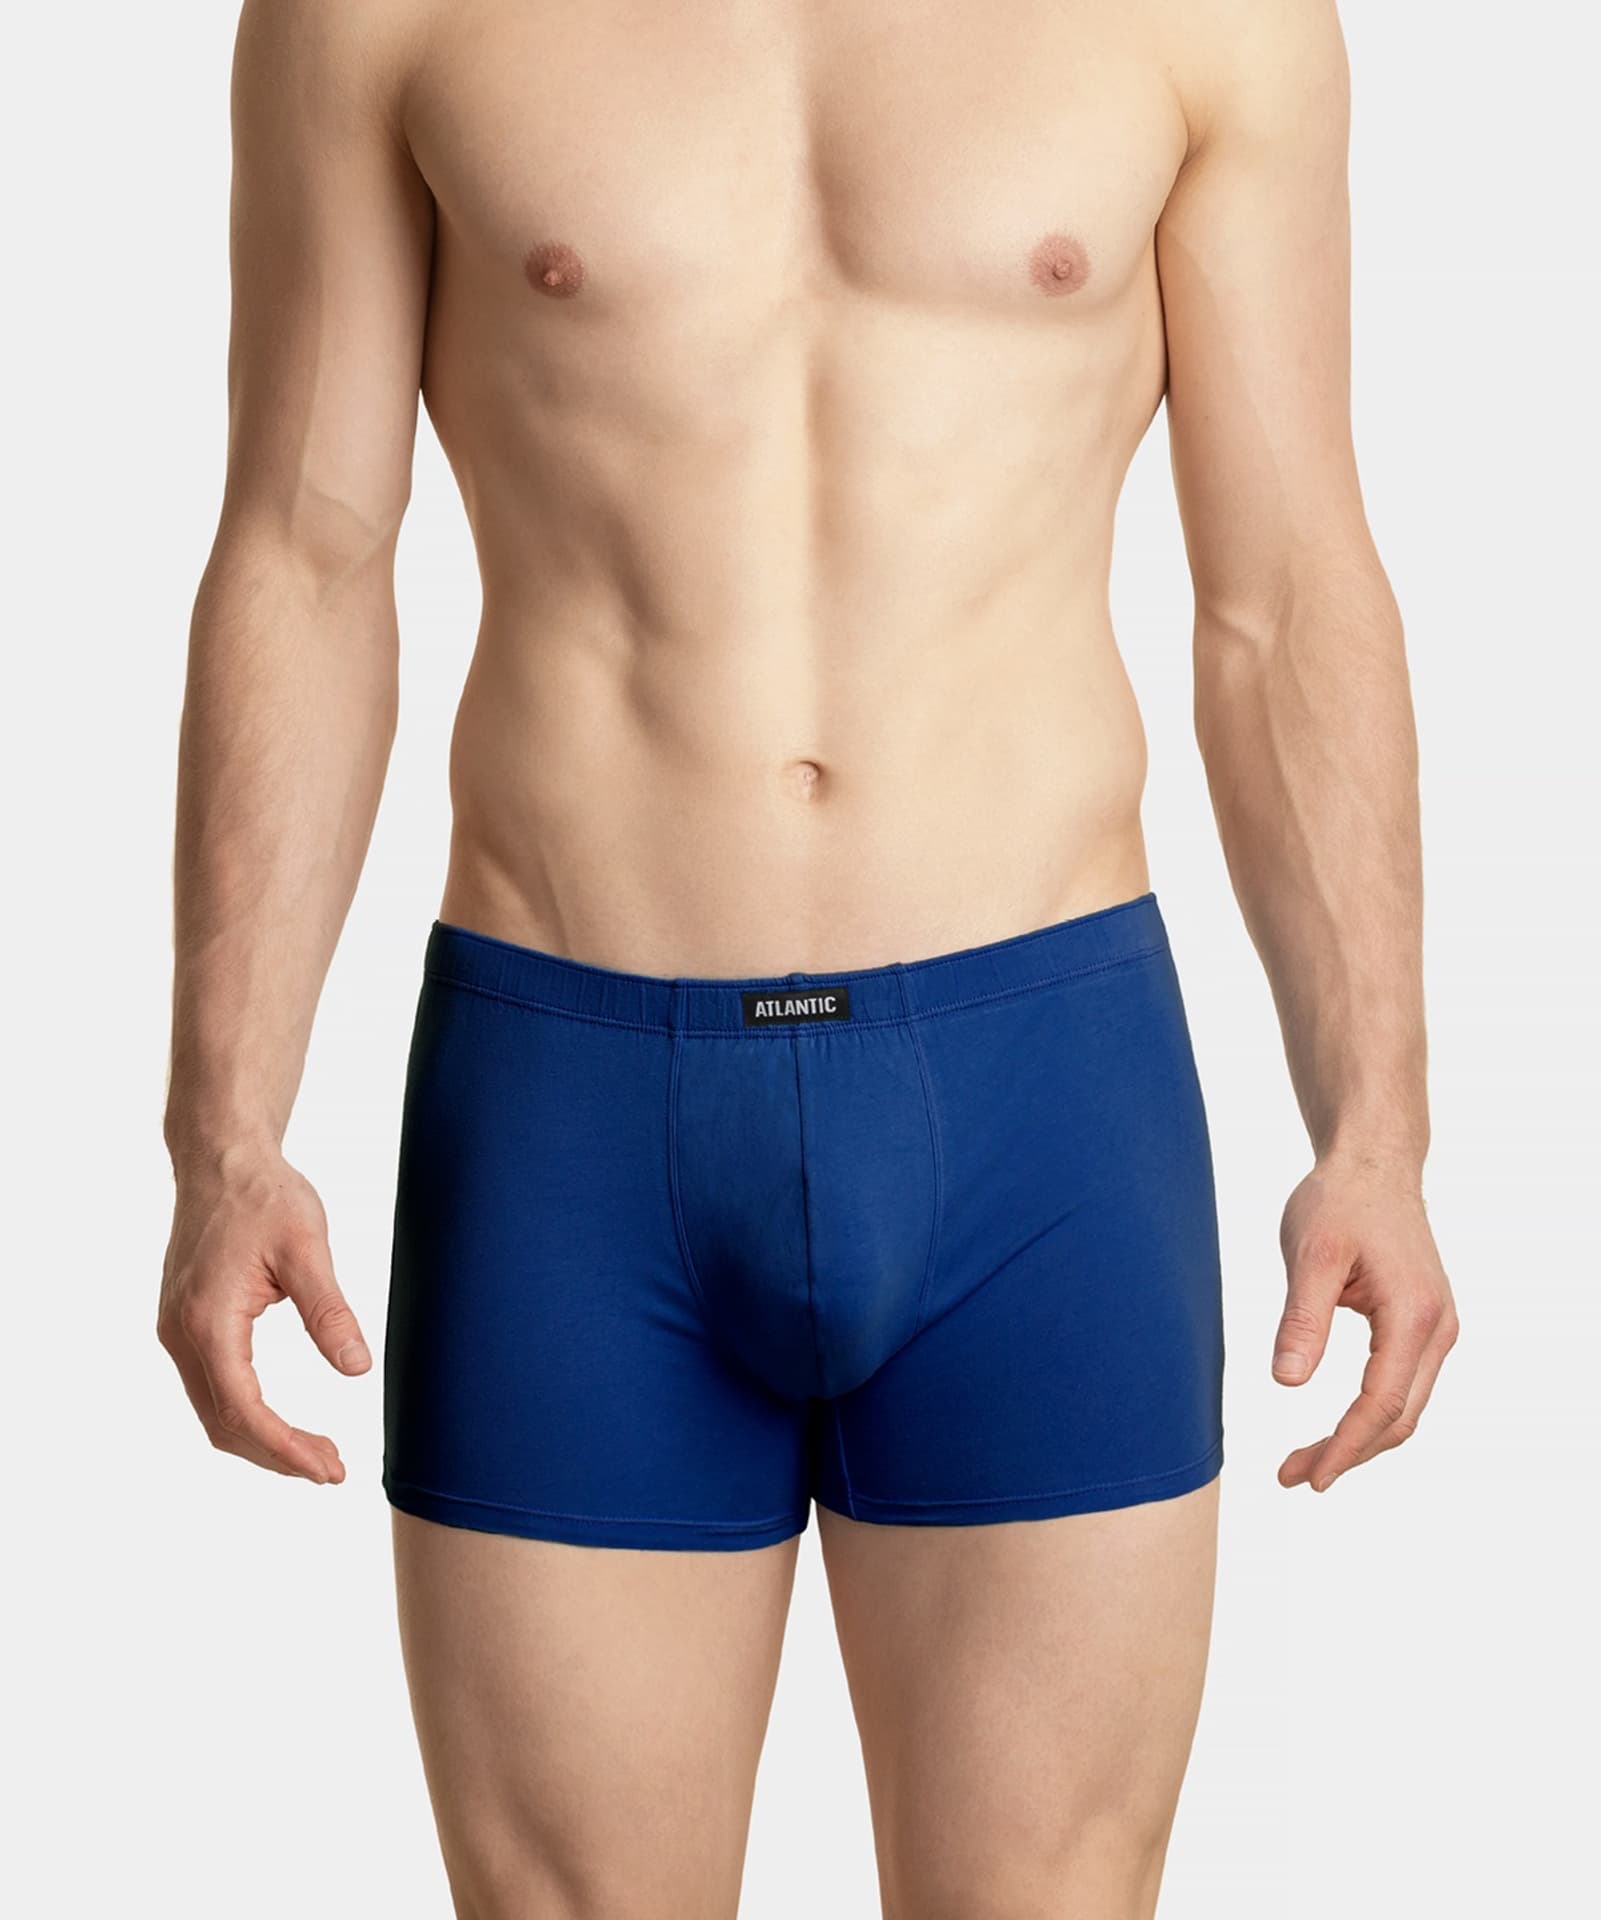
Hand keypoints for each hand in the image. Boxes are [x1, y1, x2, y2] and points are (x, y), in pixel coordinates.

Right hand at [158, 1149, 369, 1482]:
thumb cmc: (263, 1195)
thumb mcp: (307, 1248)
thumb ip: (329, 1310)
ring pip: (212, 1411)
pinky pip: (210, 1387)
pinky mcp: (185, 1323)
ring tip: (315, 1454)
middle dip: (277, 1455)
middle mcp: (181, 1333)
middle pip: (222, 1423)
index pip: (242, 1408)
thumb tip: (357, 1369)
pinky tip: (280, 1423)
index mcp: (208, 1319)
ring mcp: (177, 1330)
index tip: (329, 1469)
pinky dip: (244, 1415)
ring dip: (260, 1440)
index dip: (285, 1448)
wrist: (221, 1159)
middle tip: (332, 1469)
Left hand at [1271, 1158, 1457, 1491]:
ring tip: (1304, 1462)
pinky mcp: (1423, 1326)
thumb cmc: (1340, 1202)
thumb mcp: (1310, 1254)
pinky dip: (1370, 1416)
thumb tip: (1287, 1383)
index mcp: (1413, 1314)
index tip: (1309, 1477)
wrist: (1373, 1167)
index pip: (1382, 1403)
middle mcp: (1437, 1328)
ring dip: (1358, 1440)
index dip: (1344, 1446)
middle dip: (1348, 1454)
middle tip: (1293, 1477)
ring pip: (1404, 1408)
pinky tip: (1334, 1428)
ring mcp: (1436, 1329)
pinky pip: (1402, 1386)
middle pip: (1399, 1418)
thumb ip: (1302, 1318)